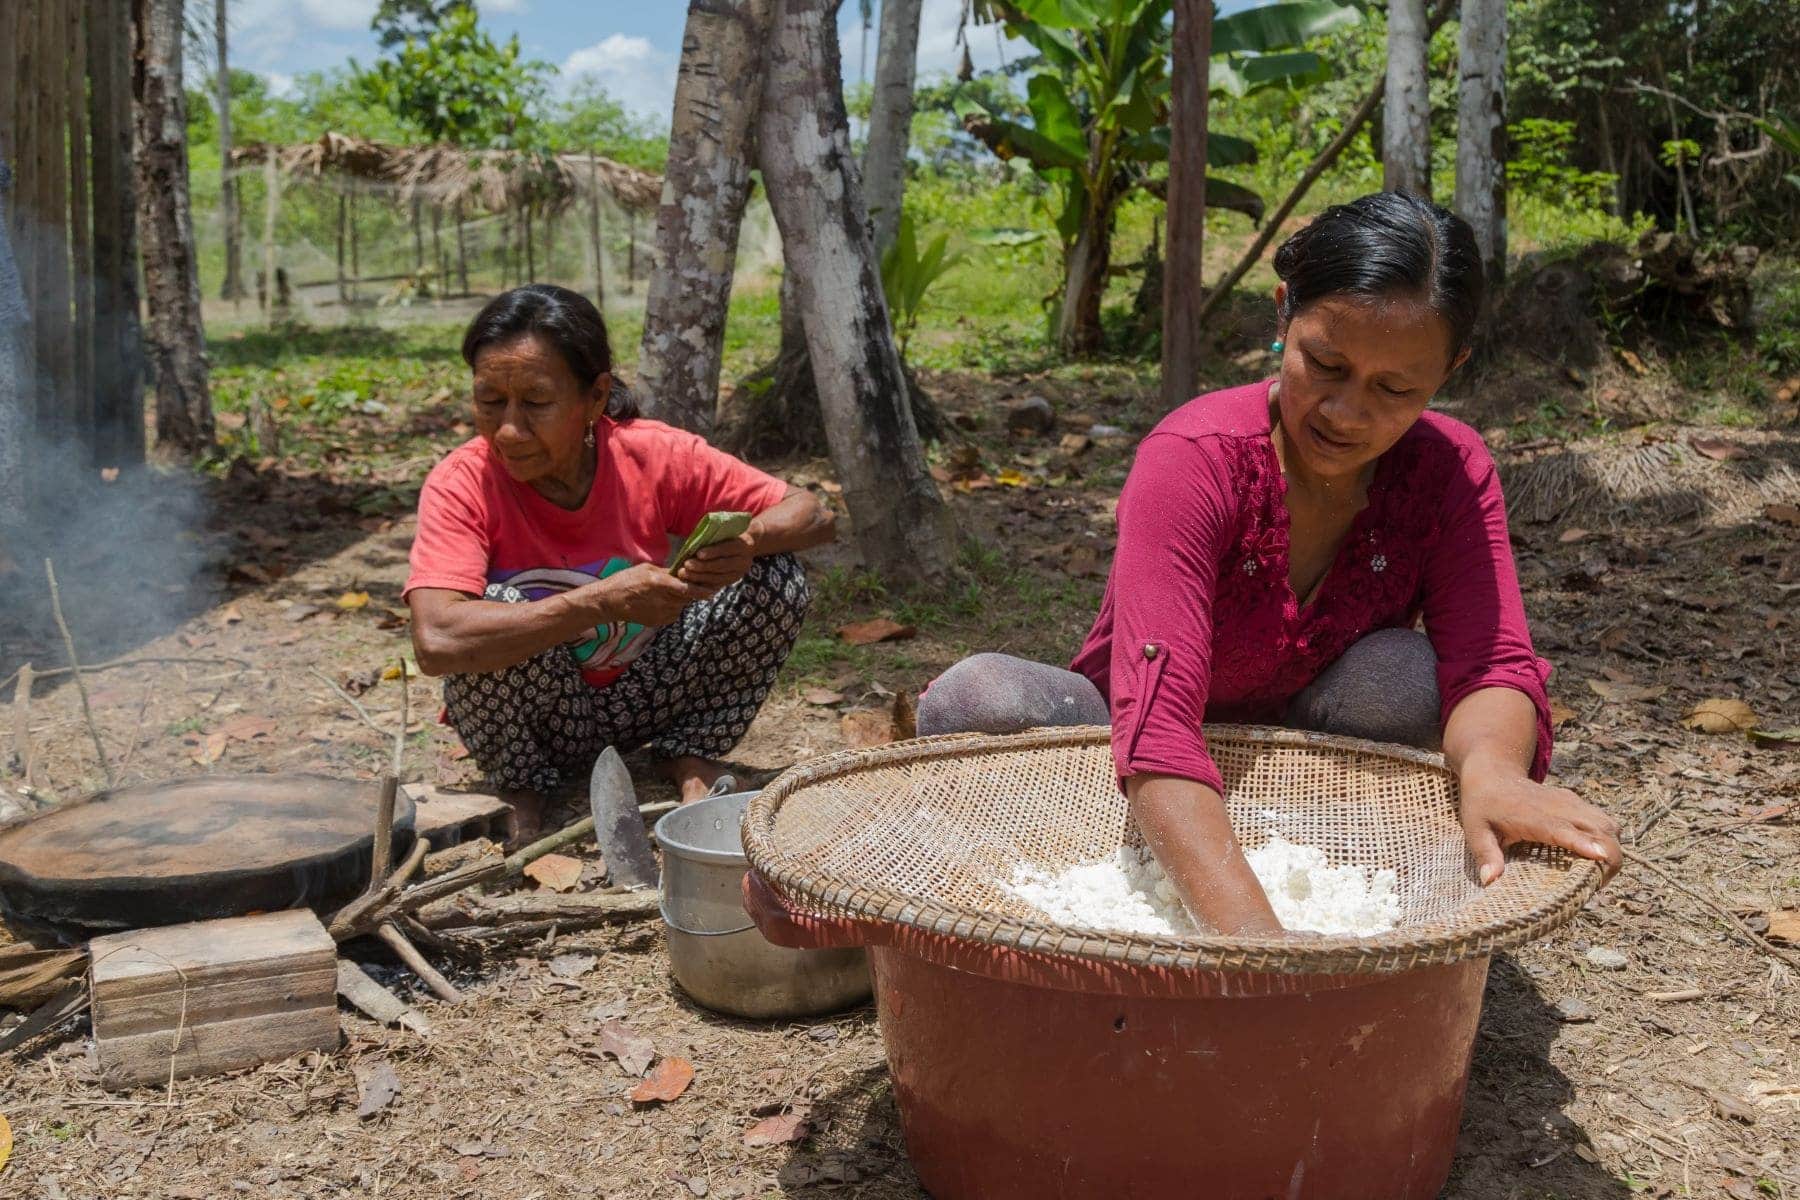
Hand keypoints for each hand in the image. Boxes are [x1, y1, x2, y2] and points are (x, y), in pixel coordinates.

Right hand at [590, 563, 712, 628]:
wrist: (609, 602)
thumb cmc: (626, 580)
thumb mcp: (647, 569)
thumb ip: (667, 572)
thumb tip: (684, 571)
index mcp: (659, 583)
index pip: (687, 589)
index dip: (702, 589)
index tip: (713, 589)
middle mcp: (662, 600)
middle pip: (687, 597)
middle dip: (693, 592)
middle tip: (695, 585)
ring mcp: (661, 613)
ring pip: (681, 605)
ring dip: (681, 599)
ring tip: (669, 592)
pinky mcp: (658, 622)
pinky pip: (673, 613)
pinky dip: (672, 607)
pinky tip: (661, 601)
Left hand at [676, 531, 755, 590]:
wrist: (741, 547)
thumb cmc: (726, 534)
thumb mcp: (724, 530)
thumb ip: (715, 533)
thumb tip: (697, 537)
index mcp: (744, 545)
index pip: (728, 548)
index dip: (713, 552)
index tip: (698, 553)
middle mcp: (744, 561)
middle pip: (722, 565)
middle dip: (703, 566)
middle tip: (687, 564)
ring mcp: (738, 573)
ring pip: (718, 578)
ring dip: (699, 576)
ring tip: (684, 573)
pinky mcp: (731, 581)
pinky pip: (716, 585)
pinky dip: (702, 583)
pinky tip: (689, 581)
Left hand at [1459, 773, 1621, 885]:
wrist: (1492, 774)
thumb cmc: (1482, 806)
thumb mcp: (1475, 830)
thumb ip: (1486, 854)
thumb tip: (1489, 880)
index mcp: (1533, 816)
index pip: (1564, 829)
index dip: (1583, 843)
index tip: (1600, 856)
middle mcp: (1558, 807)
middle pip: (1599, 829)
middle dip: (1609, 857)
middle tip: (1597, 885)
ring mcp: (1571, 803)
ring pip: (1607, 825)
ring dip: (1612, 849)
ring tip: (1599, 875)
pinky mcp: (1577, 804)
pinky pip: (1604, 822)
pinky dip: (1608, 840)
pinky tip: (1597, 858)